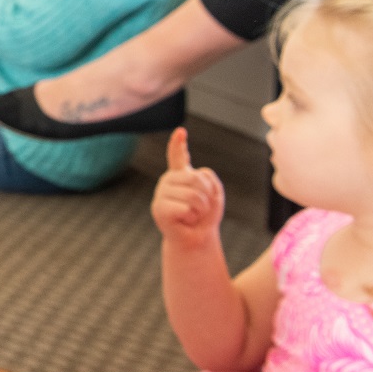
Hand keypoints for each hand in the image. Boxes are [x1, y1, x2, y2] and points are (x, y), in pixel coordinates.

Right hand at [152, 128, 223, 252]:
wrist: (196, 240)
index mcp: (181, 175)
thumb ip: (206, 179)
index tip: (180, 131)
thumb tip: (189, 179)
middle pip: (196, 179)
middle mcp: (168, 181)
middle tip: (199, 209)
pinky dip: (191, 217)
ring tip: (193, 215)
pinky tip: (185, 220)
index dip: (178, 143)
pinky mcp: (158, 209)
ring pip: (193, 195)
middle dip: (207, 197)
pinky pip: (185, 208)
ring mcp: (161, 194)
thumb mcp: (214, 194)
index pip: (178, 155)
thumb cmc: (204, 217)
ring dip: (201, 209)